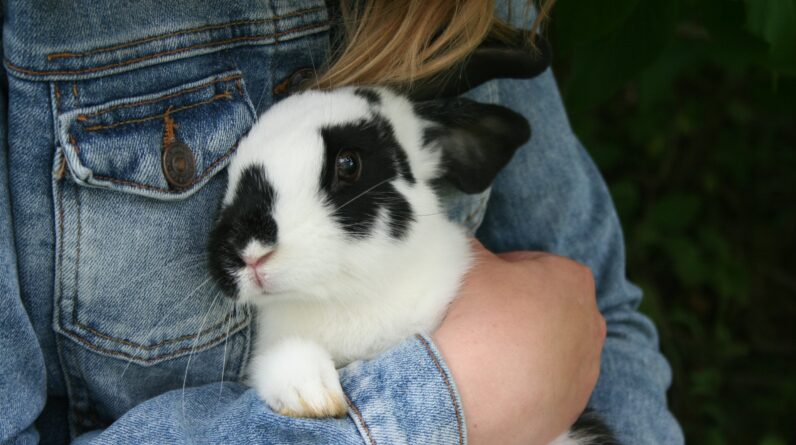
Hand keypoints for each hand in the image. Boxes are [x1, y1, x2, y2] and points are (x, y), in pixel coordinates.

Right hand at [433, 240, 605, 444]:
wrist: (464, 391)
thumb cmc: (474, 318)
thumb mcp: (470, 263)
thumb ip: (476, 247)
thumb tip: (471, 245)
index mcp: (572, 279)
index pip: (538, 265)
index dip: (507, 271)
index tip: (484, 283)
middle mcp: (591, 323)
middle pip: (552, 308)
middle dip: (525, 310)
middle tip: (485, 317)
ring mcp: (585, 369)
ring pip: (555, 350)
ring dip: (530, 348)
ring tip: (490, 354)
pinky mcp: (572, 407)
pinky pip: (550, 387)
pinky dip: (529, 384)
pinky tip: (498, 383)